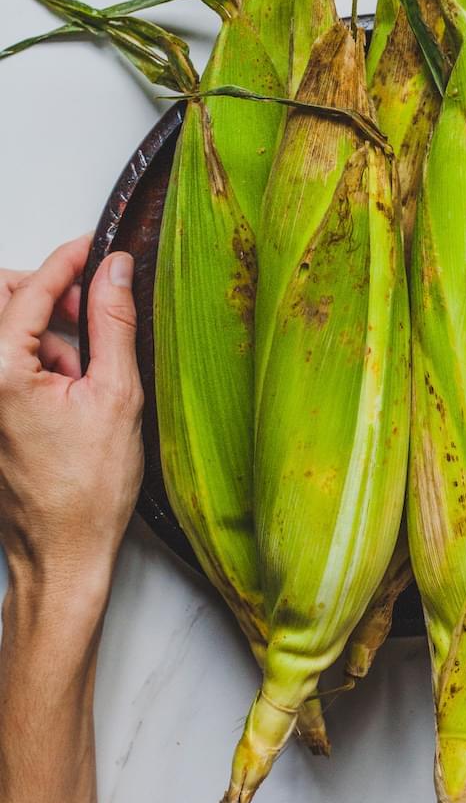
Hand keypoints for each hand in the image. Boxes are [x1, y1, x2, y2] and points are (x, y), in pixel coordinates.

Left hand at [0, 237, 143, 616]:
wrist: (63, 554)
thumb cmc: (87, 493)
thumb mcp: (116, 396)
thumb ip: (113, 324)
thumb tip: (114, 271)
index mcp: (0, 373)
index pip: (29, 292)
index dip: (66, 262)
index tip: (93, 248)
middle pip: (2, 303)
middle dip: (46, 295)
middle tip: (90, 308)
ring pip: (5, 333)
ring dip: (45, 335)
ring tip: (86, 375)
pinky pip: (4, 364)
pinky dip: (36, 362)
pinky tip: (69, 393)